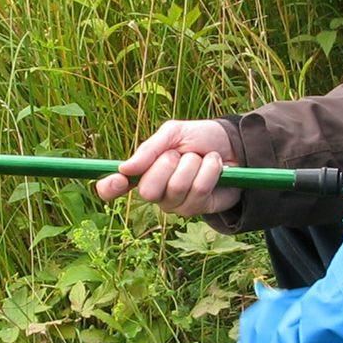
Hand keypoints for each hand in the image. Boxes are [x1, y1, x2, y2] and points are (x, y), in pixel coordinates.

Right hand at [94, 118, 240, 216]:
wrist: (233, 145)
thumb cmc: (199, 138)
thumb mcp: (173, 133)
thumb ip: (150, 149)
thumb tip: (125, 168)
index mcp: (142, 172)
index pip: (112, 189)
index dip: (109, 188)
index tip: (119, 177)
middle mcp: (155, 192)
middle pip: (148, 191)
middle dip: (167, 165)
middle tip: (180, 154)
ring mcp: (175, 204)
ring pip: (176, 189)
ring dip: (193, 165)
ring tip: (201, 157)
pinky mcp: (197, 208)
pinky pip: (198, 191)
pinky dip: (210, 170)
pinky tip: (215, 166)